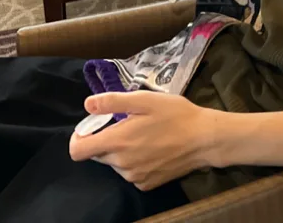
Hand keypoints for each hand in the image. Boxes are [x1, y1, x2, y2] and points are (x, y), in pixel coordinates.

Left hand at [69, 91, 218, 190]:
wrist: (204, 139)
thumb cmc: (175, 114)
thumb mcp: (145, 100)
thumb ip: (113, 102)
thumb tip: (88, 104)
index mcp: (118, 141)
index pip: (78, 150)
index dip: (79, 137)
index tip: (93, 125)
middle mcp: (121, 164)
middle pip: (97, 154)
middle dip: (105, 138)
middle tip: (127, 122)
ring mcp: (134, 177)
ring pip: (114, 163)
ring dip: (121, 150)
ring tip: (144, 134)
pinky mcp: (146, 184)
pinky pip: (129, 172)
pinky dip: (134, 161)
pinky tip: (152, 148)